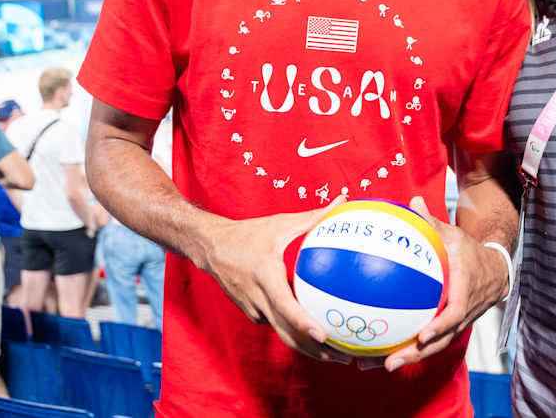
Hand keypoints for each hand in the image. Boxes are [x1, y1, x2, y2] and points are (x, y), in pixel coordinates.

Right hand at [200, 196, 350, 363]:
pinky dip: (296, 334)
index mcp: (265, 276)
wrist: (211, 248)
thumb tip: (342, 201)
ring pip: (283, 334)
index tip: (324, 335)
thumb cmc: (248, 233)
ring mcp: (253, 309)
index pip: (285, 306)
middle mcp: (258, 298)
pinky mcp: (252, 313)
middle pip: (288, 333)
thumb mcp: (280, 223)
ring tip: (338, 356)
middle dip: (316, 349)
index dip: (304, 323)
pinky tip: (318, 337)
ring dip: (308, 349)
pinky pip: (277, 325)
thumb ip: (312, 216)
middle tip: (345, 356)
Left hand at [381, 195, 508, 372]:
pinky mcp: (450, 327)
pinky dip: (411, 350)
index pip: (456, 312)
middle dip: (416, 355)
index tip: (423, 335)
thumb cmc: (470, 251)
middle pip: (441, 340)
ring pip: (435, 346)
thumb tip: (413, 201)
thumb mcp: (454, 235)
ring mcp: (457, 323)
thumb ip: (433, 222)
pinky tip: (383, 352)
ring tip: (380, 365)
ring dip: (410, 358)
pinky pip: (432, 341)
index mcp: (465, 289)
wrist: (496, 270)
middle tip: (389, 363)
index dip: (441, 325)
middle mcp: (463, 312)